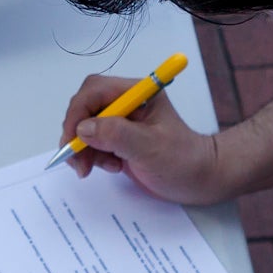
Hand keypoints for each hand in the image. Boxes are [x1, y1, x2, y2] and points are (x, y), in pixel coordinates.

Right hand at [59, 73, 231, 202]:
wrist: (200, 180)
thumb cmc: (182, 160)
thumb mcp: (150, 147)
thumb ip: (117, 135)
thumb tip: (83, 129)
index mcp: (137, 93)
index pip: (95, 91)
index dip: (78, 114)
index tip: (72, 141)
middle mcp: (126, 102)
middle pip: (85, 107)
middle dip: (76, 133)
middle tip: (77, 160)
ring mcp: (121, 121)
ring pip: (84, 127)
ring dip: (83, 148)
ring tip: (94, 169)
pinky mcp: (118, 139)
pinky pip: (92, 142)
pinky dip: (92, 156)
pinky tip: (111, 167)